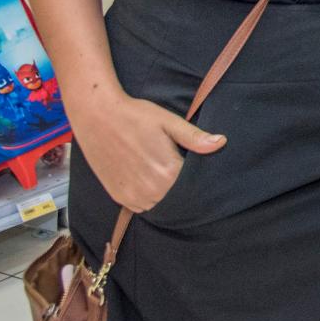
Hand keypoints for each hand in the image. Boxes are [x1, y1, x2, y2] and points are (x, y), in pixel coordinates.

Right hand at [68, 85, 224, 213]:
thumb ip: (195, 138)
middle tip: (177, 163)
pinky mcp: (119, 197)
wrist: (97, 116)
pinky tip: (149, 178)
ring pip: (161, 203)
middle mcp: (151, 190)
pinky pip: (143, 205)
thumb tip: (222, 142)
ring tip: (161, 170)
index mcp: (168, 173)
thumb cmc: (136, 115)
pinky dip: (149, 196)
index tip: (197, 165)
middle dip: (183, 185)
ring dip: (165, 193)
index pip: (194, 185)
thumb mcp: (169, 122)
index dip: (198, 176)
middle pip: (178, 196)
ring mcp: (133, 196)